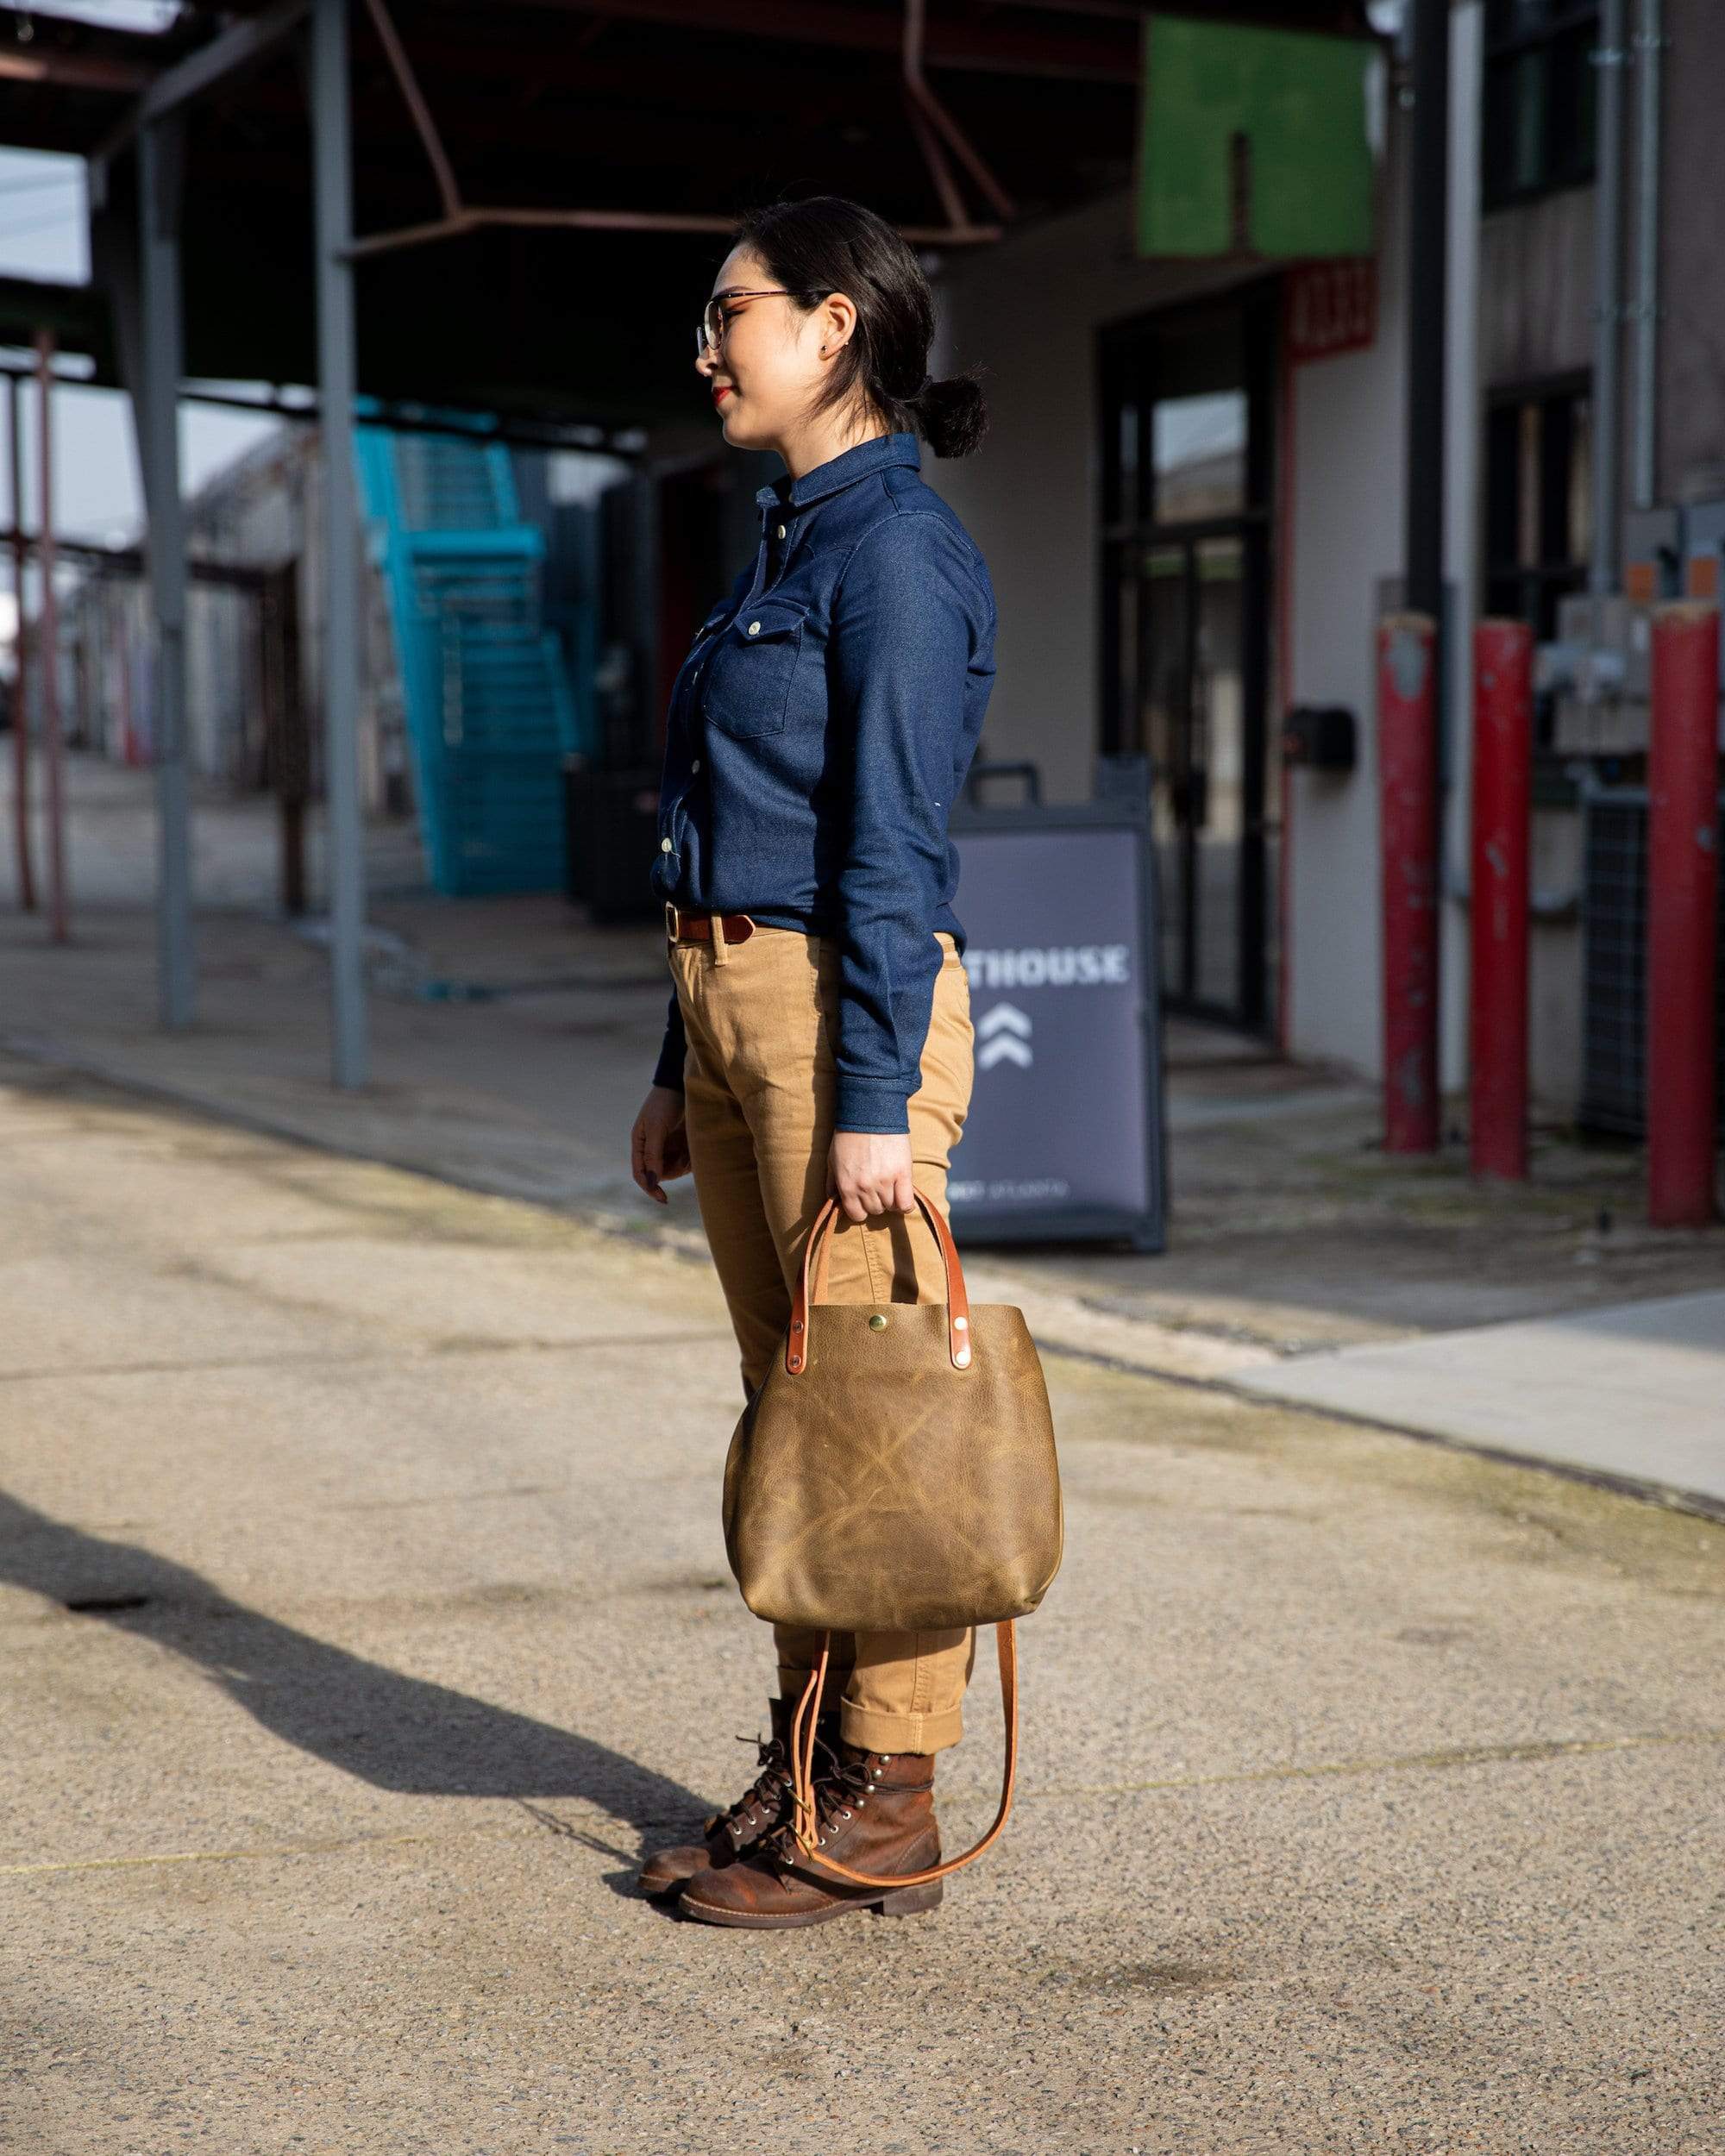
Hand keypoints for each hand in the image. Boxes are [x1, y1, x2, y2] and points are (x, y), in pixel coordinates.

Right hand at [632, 1084, 691, 1204]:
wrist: (683, 1084)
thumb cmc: (665, 1104)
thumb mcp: (657, 1128)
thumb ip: (654, 1154)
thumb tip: (651, 1181)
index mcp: (640, 1144)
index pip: (640, 1174)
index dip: (650, 1188)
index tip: (663, 1198)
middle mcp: (653, 1148)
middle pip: (659, 1174)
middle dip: (672, 1172)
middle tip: (685, 1160)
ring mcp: (668, 1146)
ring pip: (674, 1169)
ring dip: (683, 1165)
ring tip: (690, 1147)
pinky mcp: (683, 1144)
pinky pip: (687, 1161)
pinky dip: (692, 1159)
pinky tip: (696, 1146)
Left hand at [828, 1129, 914, 1222]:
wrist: (869, 1114)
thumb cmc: (848, 1136)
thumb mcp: (832, 1160)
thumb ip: (832, 1183)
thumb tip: (833, 1200)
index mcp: (847, 1186)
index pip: (857, 1215)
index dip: (861, 1209)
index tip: (864, 1200)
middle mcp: (865, 1188)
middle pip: (875, 1211)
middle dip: (875, 1201)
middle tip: (877, 1187)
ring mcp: (885, 1182)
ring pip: (890, 1207)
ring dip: (890, 1199)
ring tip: (890, 1185)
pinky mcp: (902, 1174)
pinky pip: (906, 1203)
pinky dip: (905, 1204)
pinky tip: (903, 1194)